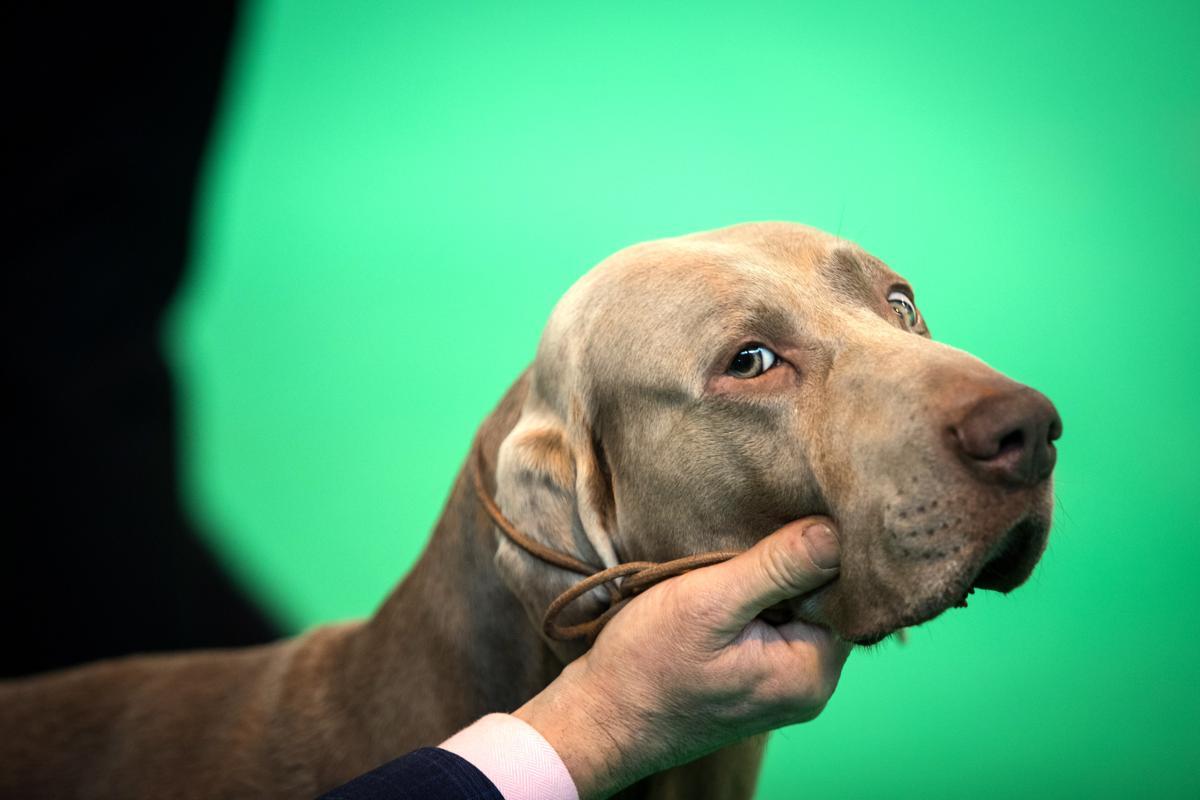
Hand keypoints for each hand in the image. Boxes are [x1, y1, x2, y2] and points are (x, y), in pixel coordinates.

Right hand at [514, 518, 848, 798]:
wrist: (597, 720)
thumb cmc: (645, 665)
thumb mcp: (709, 602)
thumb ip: (776, 568)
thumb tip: (835, 533)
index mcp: (810, 672)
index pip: (843, 590)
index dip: (816, 548)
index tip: (781, 518)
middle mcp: (807, 685)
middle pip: (820, 600)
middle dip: (786, 565)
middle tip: (740, 538)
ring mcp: (781, 686)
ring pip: (792, 611)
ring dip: (762, 583)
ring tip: (722, 567)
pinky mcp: (754, 681)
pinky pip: (768, 627)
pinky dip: (747, 603)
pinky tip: (716, 591)